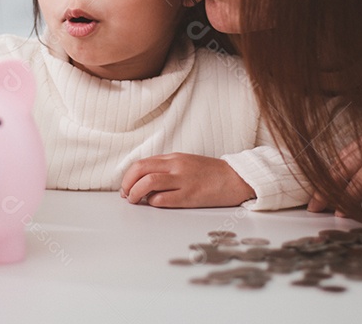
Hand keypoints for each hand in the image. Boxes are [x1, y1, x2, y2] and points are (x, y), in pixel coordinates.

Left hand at [120, 153, 254, 207]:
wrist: (236, 178)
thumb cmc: (210, 173)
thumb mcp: (186, 163)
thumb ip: (166, 169)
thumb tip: (144, 181)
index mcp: (174, 158)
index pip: (141, 163)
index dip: (128, 176)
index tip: (126, 187)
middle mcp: (176, 166)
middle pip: (140, 169)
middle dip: (127, 183)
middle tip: (126, 195)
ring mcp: (183, 180)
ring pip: (148, 182)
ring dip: (135, 193)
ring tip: (135, 201)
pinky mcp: (190, 196)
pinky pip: (164, 199)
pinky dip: (153, 202)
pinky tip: (154, 204)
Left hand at [319, 116, 361, 231]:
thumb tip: (348, 189)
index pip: (356, 149)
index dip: (336, 170)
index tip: (323, 188)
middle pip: (347, 156)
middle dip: (326, 181)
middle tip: (313, 202)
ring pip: (349, 167)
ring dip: (332, 190)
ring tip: (322, 209)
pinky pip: (360, 181)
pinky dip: (348, 197)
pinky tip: (343, 212)